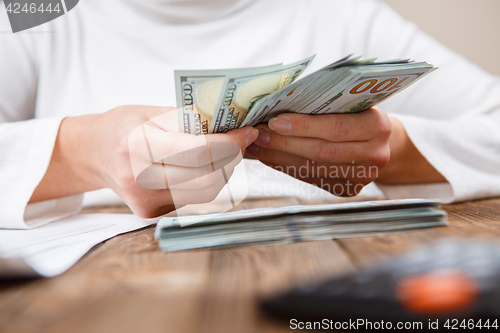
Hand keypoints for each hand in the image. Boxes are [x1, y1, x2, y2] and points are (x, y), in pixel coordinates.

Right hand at [30, 106, 258, 217]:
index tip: (247, 133)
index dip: (231, 144)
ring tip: (222, 153)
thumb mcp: (154, 112)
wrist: (92, 152)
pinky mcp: (150, 213)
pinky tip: (200, 167)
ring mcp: (144, 201)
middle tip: (240, 143)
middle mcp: (139, 179)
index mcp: (138, 145)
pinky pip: (192, 199)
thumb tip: (234, 127)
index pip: (199, 152)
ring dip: (222, 172)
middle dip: (232, 159)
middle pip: (207, 180)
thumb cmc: (124, 126)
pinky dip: (205, 182)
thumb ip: (192, 122)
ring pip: (205, 193)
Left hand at [245, 108, 391, 196]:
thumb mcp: (353, 102)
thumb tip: (280, 102)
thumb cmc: (360, 114)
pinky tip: (270, 157)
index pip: (336, 127)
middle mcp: (374, 155)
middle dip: (285, 143)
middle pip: (321, 151)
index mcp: (378, 126)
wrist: (382, 142)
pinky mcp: (348, 189)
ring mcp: (362, 177)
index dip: (304, 126)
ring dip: (280, 157)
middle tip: (259, 134)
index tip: (274, 121)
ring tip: (258, 145)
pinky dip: (286, 167)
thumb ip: (327, 103)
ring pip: (312, 168)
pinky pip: (310, 178)